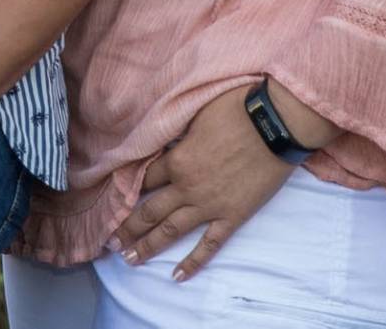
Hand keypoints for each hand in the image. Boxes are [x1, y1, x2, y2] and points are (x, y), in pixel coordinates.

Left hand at [110, 81, 330, 280]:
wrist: (276, 125)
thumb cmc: (236, 110)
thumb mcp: (196, 114)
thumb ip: (179, 132)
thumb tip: (166, 138)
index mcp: (176, 160)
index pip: (143, 179)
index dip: (125, 191)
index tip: (111, 202)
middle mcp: (186, 187)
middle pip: (149, 211)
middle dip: (128, 228)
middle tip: (110, 243)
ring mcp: (209, 205)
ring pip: (171, 231)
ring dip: (148, 246)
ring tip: (130, 260)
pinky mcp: (232, 216)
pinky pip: (209, 244)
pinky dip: (193, 261)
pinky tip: (178, 276)